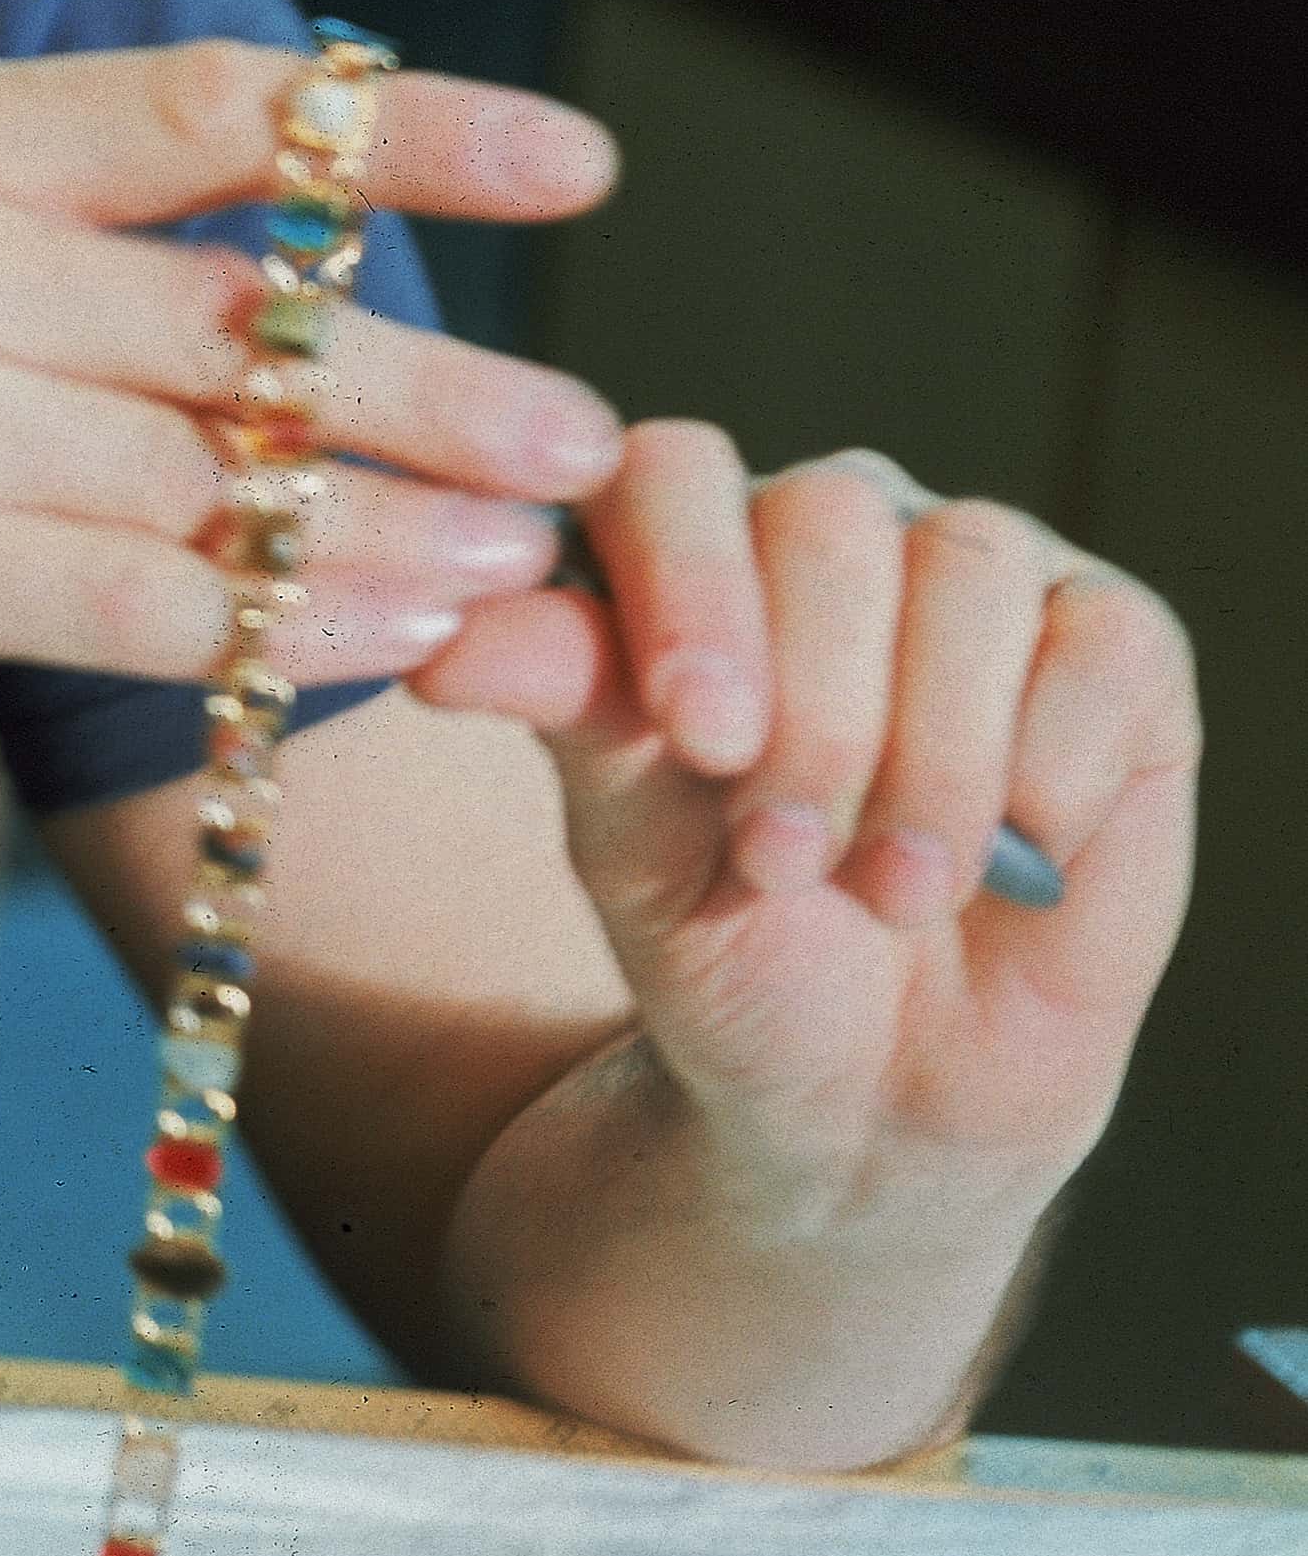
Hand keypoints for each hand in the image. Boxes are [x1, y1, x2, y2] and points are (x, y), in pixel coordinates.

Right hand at [0, 39, 623, 723]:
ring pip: (206, 474)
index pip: (208, 105)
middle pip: (237, 317)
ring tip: (517, 558)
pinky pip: (130, 600)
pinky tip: (382, 640)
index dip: (408, 124)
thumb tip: (269, 268)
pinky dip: (275, 629)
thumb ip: (22, 226)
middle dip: (434, 380)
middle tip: (582, 433)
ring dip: (387, 527)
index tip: (571, 158)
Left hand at [416, 429, 1199, 1214]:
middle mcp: (832, 521)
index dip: (685, 586)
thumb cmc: (723, 935)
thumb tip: (442, 645)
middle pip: (826, 516)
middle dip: (811, 710)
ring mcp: (978, 568)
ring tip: (885, 890)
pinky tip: (1013, 856)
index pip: (670, 468)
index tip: (695, 735)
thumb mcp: (622, 835)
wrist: (868, 1087)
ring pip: (966, 567)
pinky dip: (1047, 766)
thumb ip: (562, 708)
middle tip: (783, 858)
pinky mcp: (1114, 643)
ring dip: (927, 758)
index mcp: (684, 538)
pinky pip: (1099, 641)